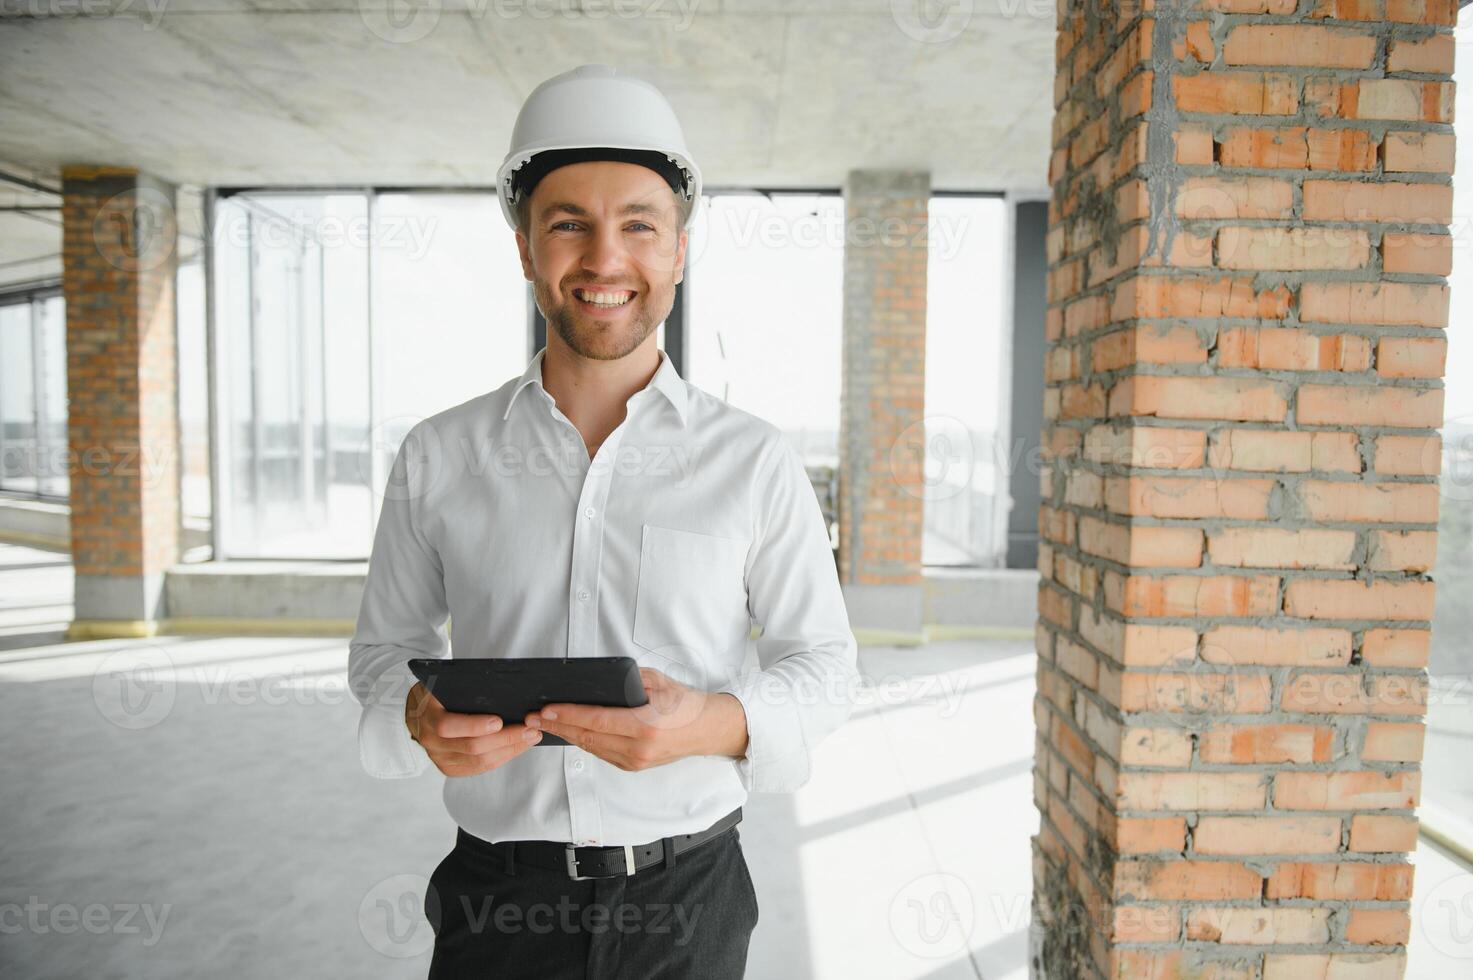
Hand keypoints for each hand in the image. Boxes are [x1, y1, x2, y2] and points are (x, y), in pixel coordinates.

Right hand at [405, 682, 543, 776]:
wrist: (415, 713)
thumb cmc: (437, 694)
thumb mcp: (443, 684)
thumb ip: (465, 689)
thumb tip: (502, 689)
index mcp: (427, 717)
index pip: (448, 726)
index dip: (474, 726)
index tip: (499, 721)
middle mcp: (431, 742)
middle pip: (472, 747)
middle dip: (505, 739)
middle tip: (529, 729)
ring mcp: (440, 759)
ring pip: (480, 762)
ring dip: (510, 750)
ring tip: (530, 738)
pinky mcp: (450, 769)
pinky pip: (480, 768)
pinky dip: (501, 757)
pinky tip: (517, 747)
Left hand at [526, 667, 748, 771]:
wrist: (708, 730)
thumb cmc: (685, 703)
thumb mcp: (658, 681)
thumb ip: (628, 680)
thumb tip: (597, 682)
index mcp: (645, 725)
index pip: (596, 720)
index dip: (567, 715)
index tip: (545, 710)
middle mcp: (638, 748)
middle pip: (588, 737)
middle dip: (557, 727)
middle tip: (533, 718)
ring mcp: (636, 761)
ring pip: (591, 748)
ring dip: (566, 735)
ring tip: (544, 724)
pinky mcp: (634, 766)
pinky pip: (601, 753)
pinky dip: (583, 742)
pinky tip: (570, 731)